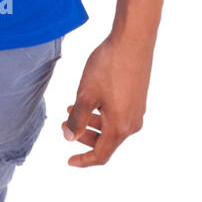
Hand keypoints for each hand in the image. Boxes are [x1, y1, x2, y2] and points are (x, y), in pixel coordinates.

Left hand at [61, 33, 153, 166]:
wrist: (133, 40)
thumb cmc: (108, 67)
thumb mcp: (86, 95)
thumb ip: (77, 120)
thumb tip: (69, 138)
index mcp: (120, 127)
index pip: (102, 154)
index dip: (84, 160)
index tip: (69, 161)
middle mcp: (133, 123)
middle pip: (106, 141)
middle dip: (83, 137)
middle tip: (64, 125)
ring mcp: (137, 110)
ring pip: (112, 127)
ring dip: (91, 122)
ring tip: (71, 107)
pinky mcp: (138, 98)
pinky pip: (118, 115)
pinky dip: (102, 113)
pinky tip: (90, 99)